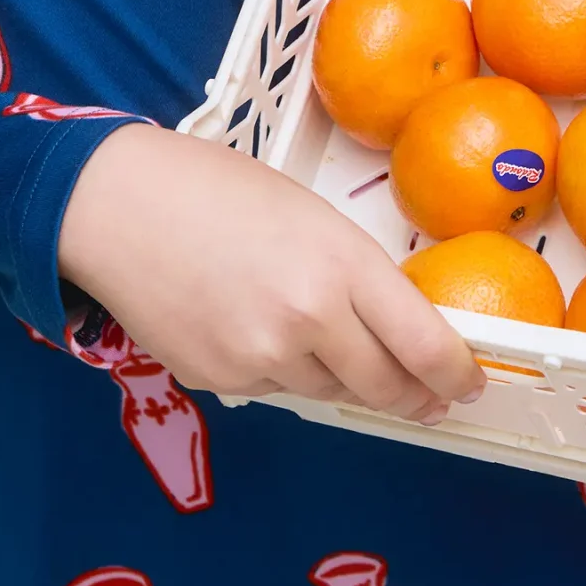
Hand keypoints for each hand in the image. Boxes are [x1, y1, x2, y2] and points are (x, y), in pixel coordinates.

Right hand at [58, 122, 485, 422]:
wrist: (116, 205)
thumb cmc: (213, 188)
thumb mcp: (308, 214)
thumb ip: (354, 274)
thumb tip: (394, 329)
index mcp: (342, 264)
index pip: (426, 345)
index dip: (457, 375)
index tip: (469, 383)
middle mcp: (309, 320)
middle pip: (385, 388)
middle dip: (412, 396)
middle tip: (425, 397)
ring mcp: (263, 358)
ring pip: (329, 391)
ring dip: (340, 376)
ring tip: (317, 334)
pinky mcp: (222, 381)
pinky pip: (275, 387)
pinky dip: (280, 368)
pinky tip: (252, 325)